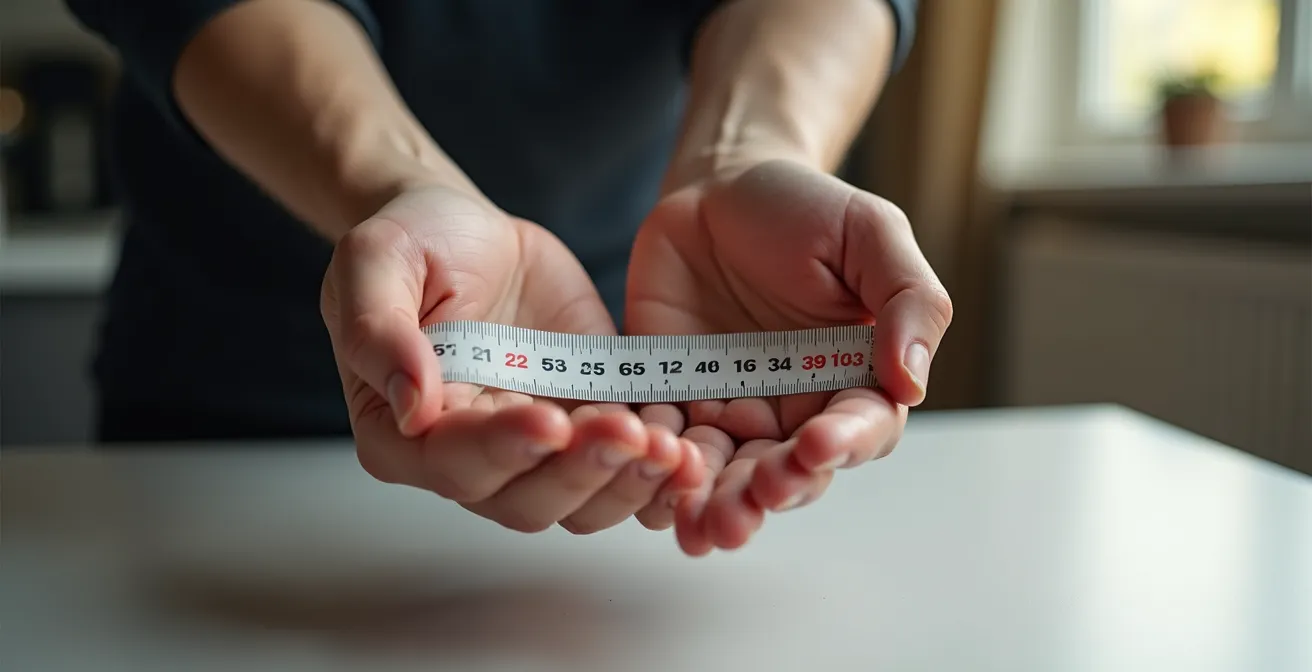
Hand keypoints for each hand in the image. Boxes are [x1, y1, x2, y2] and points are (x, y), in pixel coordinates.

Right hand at [321, 186, 702, 533]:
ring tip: (671, 447)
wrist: (472, 230)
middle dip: (581, 472)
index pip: (453, 463)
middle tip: (628, 431)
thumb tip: (413, 404)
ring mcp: (537, 448)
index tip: (549, 421)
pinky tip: (693, 448)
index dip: (502, 450)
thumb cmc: (413, 244)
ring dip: (628, 482)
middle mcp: (472, 458)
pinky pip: (627, 467)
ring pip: (583, 501)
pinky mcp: (591, 423)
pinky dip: (659, 469)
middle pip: (526, 499)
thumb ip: (380, 330)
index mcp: (405, 432)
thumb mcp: (375, 261)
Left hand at [626, 160, 951, 554]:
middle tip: (750, 506)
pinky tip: (644, 476)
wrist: (717, 185)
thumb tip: (911, 382)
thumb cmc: (804, 208)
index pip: (859, 432)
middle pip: (789, 475)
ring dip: (713, 505)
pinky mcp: (670, 401)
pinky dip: (655, 467)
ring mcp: (730, 411)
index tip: (819, 445)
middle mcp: (794, 410)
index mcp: (852, 382)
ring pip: (725, 477)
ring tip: (699, 526)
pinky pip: (663, 445)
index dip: (842, 446)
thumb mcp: (870, 234)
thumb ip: (906, 301)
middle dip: (770, 495)